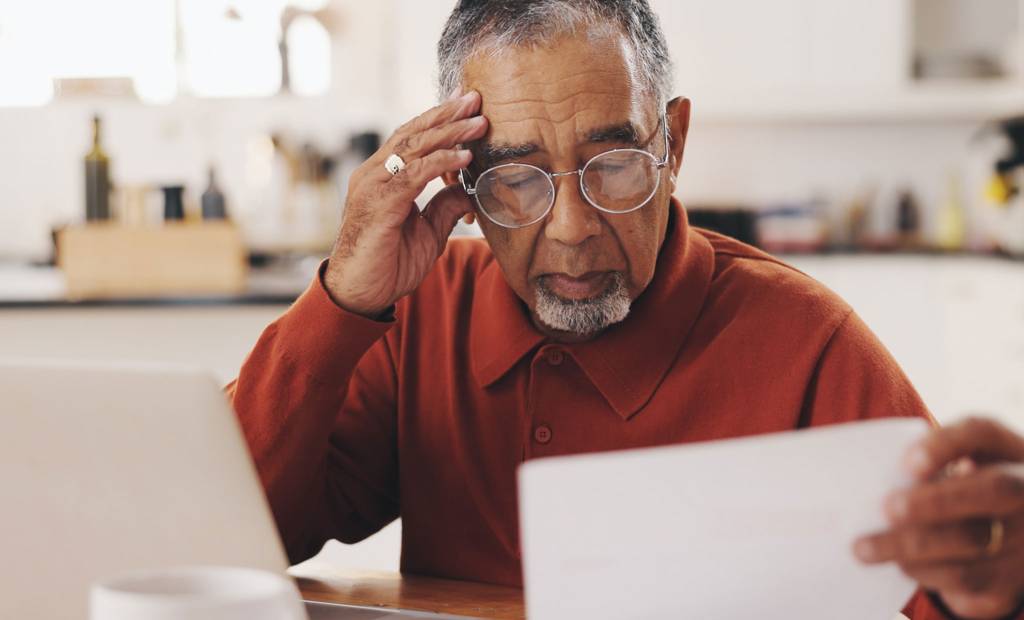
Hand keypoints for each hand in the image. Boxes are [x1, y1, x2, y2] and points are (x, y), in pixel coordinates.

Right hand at [324, 90, 487, 316]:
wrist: (361, 295)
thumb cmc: (388, 265)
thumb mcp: (428, 233)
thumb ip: (445, 208)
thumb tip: (469, 191)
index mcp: (382, 178)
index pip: (412, 139)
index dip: (439, 121)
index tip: (467, 107)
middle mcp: (373, 175)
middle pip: (412, 133)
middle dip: (446, 115)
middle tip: (475, 99)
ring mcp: (372, 186)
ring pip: (413, 147)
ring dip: (449, 132)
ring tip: (477, 123)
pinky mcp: (378, 203)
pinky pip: (414, 174)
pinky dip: (441, 163)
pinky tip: (464, 157)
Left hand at [854, 417, 1023, 618]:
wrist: (1010, 536)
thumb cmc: (966, 488)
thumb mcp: (958, 464)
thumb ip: (927, 464)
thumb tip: (877, 480)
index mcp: (1008, 451)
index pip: (982, 432)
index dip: (946, 445)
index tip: (908, 463)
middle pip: (992, 489)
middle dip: (935, 501)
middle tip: (886, 510)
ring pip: (975, 541)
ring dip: (913, 548)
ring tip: (865, 548)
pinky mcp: (1012, 579)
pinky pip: (970, 581)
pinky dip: (927, 573)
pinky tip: (898, 565)